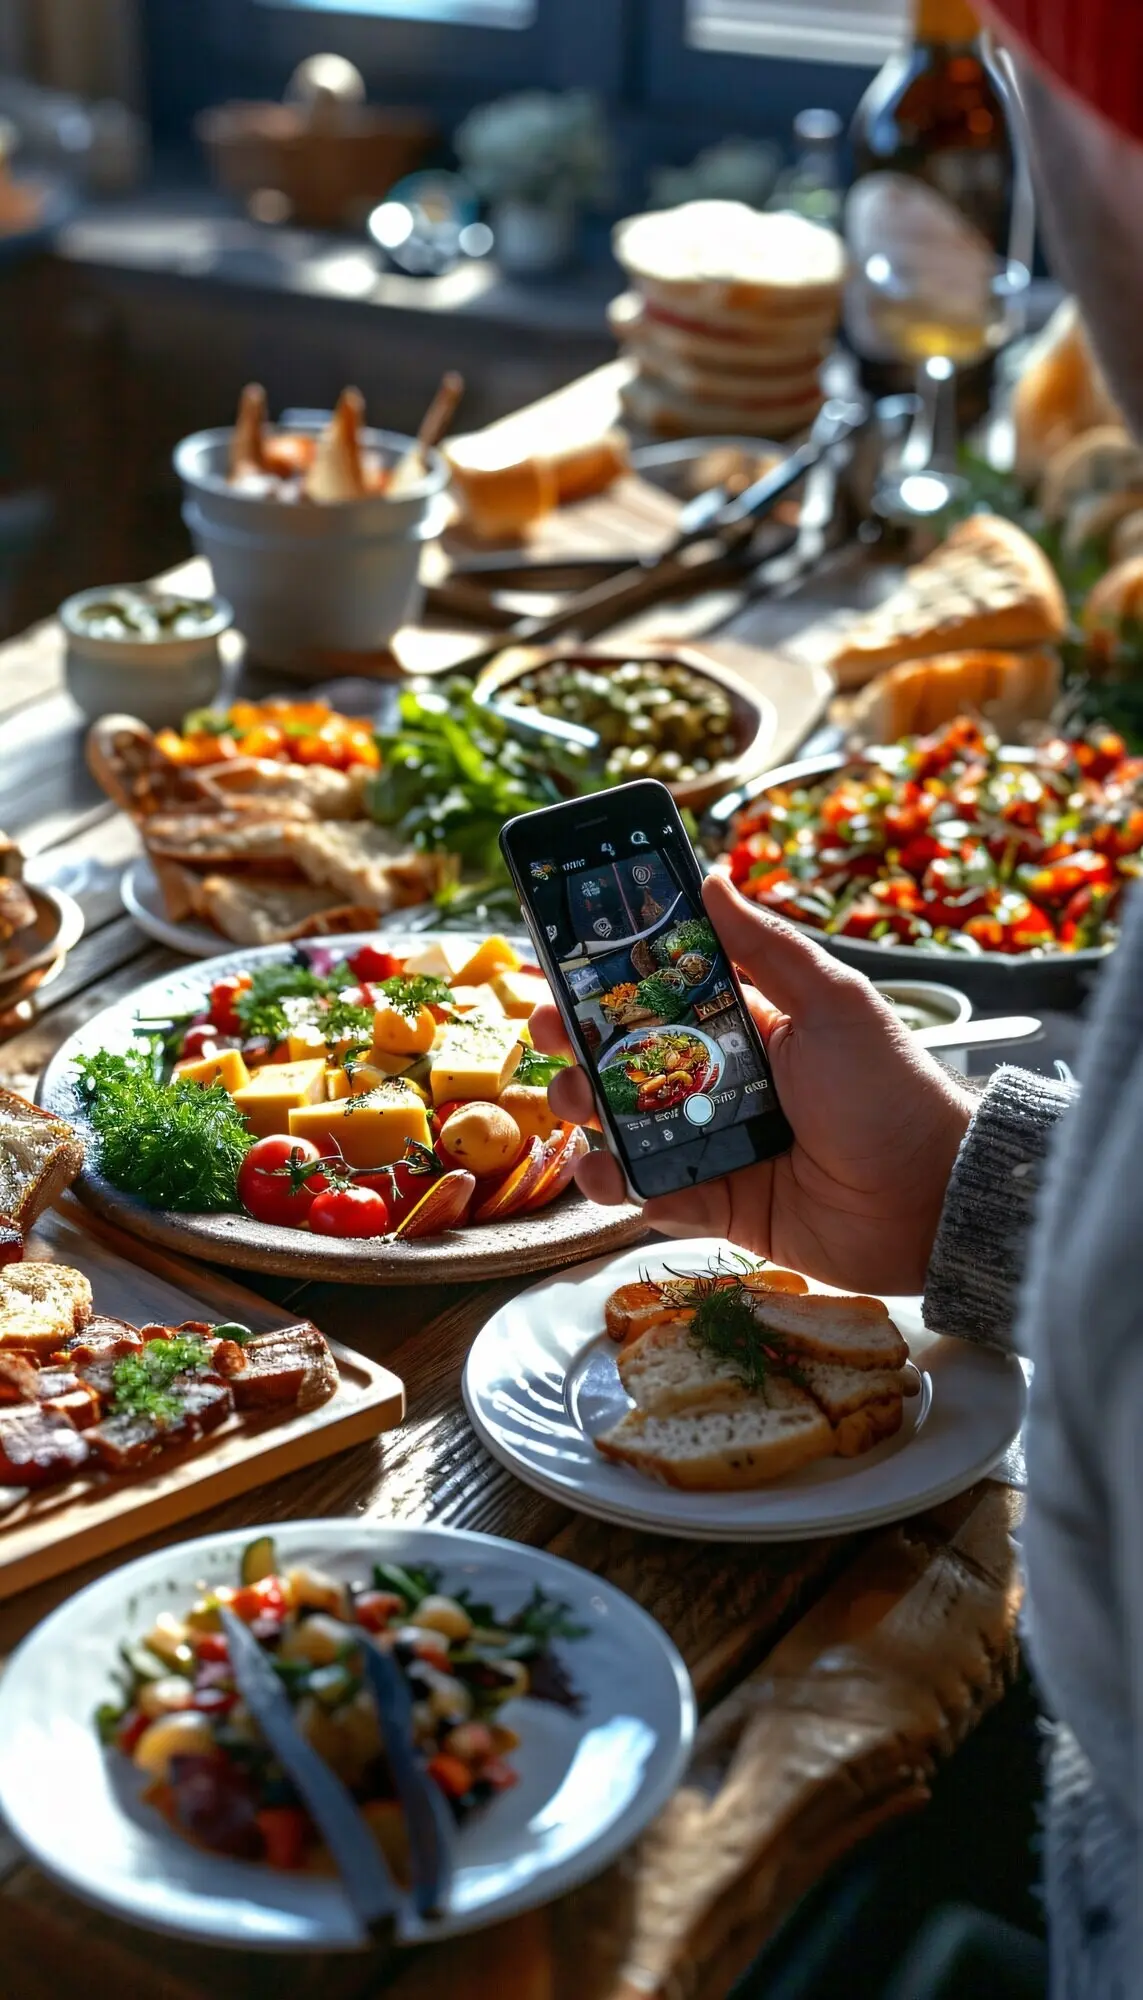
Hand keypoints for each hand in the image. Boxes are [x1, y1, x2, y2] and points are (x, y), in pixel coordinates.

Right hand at [530, 874, 974, 1294]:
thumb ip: (767, 945)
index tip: (563, 964)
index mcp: (747, 1025)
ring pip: (624, 1122)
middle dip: (579, 1042)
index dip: (609, 980)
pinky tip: (605, 1168)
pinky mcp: (713, 1202)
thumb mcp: (832, 1002)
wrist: (929, 1197)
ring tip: (577, 1100)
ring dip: (586, 1107)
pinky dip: (616, 1182)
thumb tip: (713, 875)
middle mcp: (721, 1081)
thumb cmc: (891, 1090)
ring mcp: (713, 1142)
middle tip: (549, 1032)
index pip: (661, 993)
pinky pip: (646, 1190)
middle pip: (627, 1057)